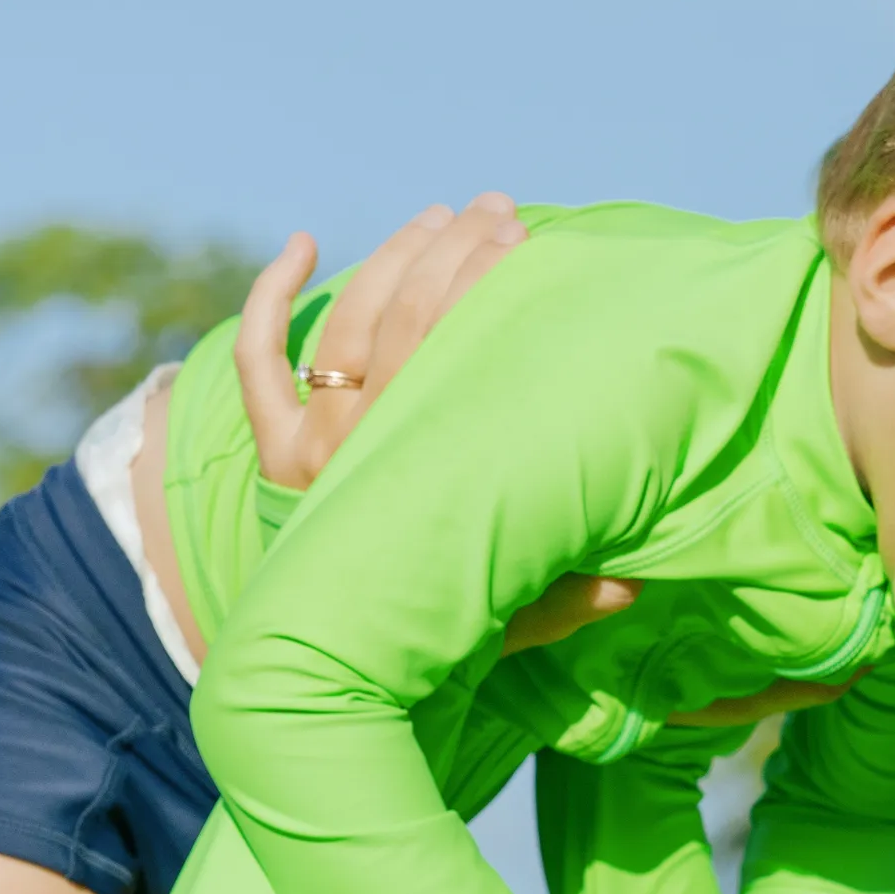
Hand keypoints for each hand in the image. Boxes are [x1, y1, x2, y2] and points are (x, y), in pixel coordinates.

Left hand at [235, 196, 637, 650]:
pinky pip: (258, 361)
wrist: (341, 678)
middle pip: (394, 316)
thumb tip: (636, 582)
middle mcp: (348, 451)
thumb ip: (566, 601)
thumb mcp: (511, 624)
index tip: (521, 242)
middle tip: (496, 215)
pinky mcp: (275, 452)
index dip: (478, 280)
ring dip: (392, 257)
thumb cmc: (443, 645)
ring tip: (440, 220)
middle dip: (449, 251)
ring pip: (340, 323)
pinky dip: (270, 298)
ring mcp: (307, 449)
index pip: (438, 347)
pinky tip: (303, 246)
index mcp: (408, 476)